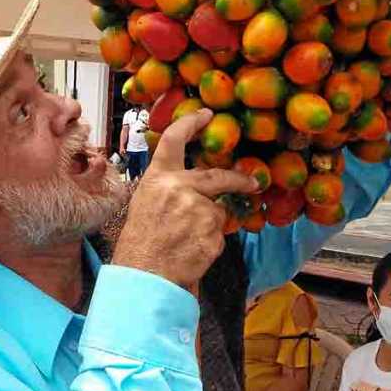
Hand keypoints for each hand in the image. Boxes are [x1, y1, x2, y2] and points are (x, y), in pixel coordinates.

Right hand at [113, 110, 258, 289]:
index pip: (173, 140)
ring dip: (209, 226)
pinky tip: (192, 252)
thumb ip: (169, 191)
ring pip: (217, 212)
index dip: (191, 123)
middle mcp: (179, 187)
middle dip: (238, 179)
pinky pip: (218, 234)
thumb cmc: (139, 244)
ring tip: (187, 242)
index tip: (206, 114)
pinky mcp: (211, 231)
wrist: (143, 276)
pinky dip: (210, 243)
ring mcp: (197, 208)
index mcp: (158, 179)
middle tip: (251, 182)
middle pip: (217, 176)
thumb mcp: (145, 205)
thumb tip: (195, 189)